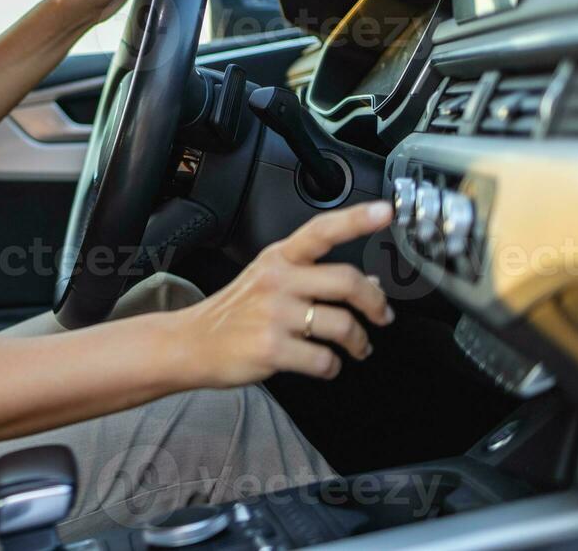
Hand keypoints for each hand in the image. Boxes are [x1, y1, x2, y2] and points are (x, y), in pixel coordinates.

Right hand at [174, 201, 394, 388]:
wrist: (192, 343)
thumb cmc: (235, 313)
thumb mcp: (271, 283)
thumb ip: (316, 279)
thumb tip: (369, 285)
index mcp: (279, 258)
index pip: (322, 231)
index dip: (356, 219)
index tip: (385, 211)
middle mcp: (277, 280)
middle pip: (347, 281)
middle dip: (375, 304)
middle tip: (383, 316)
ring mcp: (274, 314)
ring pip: (343, 326)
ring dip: (359, 343)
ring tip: (357, 348)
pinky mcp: (271, 348)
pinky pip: (324, 360)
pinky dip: (332, 367)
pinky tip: (324, 363)